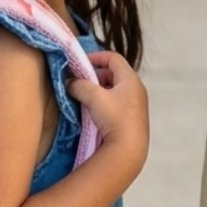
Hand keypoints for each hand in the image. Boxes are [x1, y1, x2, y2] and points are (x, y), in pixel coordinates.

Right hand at [67, 51, 148, 171]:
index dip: (96, 57)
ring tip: (85, 100)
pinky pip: (116, 104)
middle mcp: (136, 90)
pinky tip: (94, 114)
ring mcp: (136, 106)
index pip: (113, 58)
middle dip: (95, 76)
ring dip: (98, 92)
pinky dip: (104, 104)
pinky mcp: (132, 120)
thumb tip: (69, 82)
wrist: (128, 150)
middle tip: (81, 84)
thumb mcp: (93, 97)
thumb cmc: (114, 118)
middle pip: (114, 74)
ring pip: (114, 91)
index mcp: (131, 79)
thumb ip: (79, 85)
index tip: (81, 64)